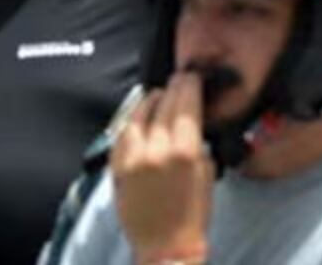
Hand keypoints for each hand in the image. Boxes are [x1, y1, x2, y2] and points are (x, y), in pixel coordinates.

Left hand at [110, 74, 214, 260]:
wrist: (165, 245)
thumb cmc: (195, 211)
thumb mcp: (206, 170)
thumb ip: (195, 142)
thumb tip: (189, 122)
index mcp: (184, 150)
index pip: (186, 104)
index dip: (190, 85)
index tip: (193, 75)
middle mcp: (155, 149)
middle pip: (163, 105)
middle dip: (172, 88)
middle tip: (179, 78)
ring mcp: (131, 158)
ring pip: (137, 116)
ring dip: (148, 101)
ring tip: (156, 94)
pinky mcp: (115, 168)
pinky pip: (122, 135)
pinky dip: (131, 122)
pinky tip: (137, 118)